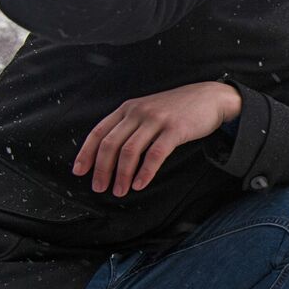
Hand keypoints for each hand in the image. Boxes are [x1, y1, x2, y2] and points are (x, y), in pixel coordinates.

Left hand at [73, 82, 241, 196]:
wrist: (209, 98)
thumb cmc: (177, 109)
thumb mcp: (148, 111)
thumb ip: (130, 126)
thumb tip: (111, 154)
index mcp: (128, 109)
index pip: (98, 132)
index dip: (86, 153)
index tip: (79, 171)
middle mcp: (138, 112)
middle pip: (110, 144)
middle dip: (101, 169)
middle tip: (99, 187)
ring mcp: (156, 120)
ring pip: (129, 151)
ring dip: (121, 175)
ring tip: (120, 190)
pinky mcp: (175, 129)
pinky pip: (155, 154)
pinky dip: (145, 172)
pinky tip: (140, 184)